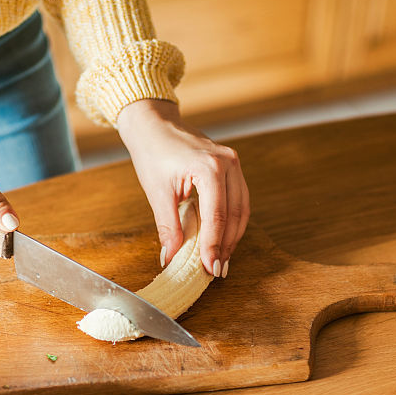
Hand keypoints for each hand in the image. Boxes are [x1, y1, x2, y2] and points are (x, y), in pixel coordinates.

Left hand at [117, 99, 247, 276]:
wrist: (154, 125)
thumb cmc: (153, 152)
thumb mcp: (158, 193)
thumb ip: (168, 227)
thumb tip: (171, 258)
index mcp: (209, 168)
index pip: (216, 217)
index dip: (213, 246)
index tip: (209, 268)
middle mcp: (228, 163)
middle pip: (235, 214)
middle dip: (226, 245)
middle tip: (216, 269)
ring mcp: (233, 163)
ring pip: (242, 209)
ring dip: (233, 236)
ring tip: (222, 258)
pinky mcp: (232, 166)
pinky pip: (239, 199)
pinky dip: (233, 221)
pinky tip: (224, 238)